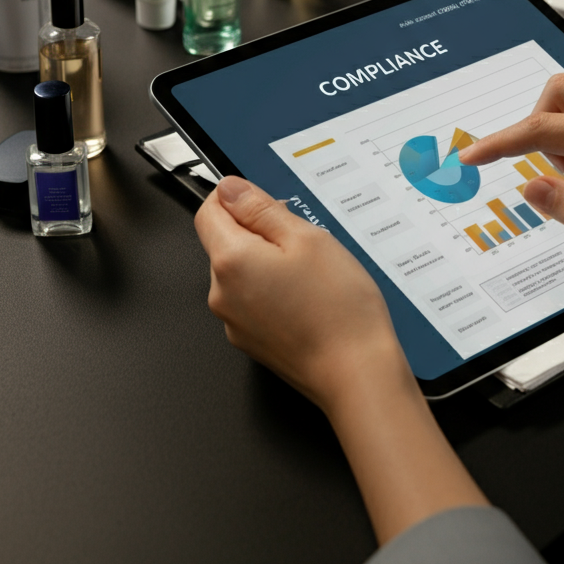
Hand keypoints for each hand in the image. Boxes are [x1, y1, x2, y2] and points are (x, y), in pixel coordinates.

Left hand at [195, 175, 488, 543]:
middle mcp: (222, 294)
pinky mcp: (251, 341)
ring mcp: (234, 322)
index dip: (233, 197)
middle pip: (225, 242)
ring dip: (268, 261)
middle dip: (257, 231)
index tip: (264, 200)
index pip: (207, 212)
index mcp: (231, 261)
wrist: (356, 375)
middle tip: (303, 239)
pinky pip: (253, 300)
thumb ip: (261, 209)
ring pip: (241, 272)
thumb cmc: (338, 309)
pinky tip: (309, 297)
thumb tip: (230, 188)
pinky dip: (274, 290)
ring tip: (312, 273)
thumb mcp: (306, 238)